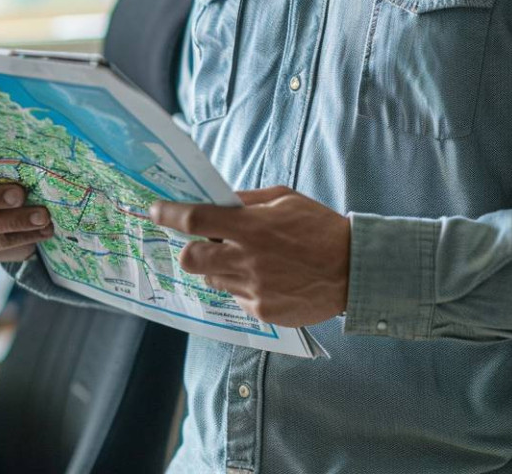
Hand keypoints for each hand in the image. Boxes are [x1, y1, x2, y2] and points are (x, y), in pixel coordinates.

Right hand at [0, 145, 54, 261]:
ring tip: (43, 216)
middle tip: (19, 194)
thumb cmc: (10, 171)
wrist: (17, 212)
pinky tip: (46, 229)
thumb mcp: (7, 156)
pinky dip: (27, 235)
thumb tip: (39, 135)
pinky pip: (1, 242)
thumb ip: (10, 148)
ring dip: (17, 220)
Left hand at [150, 186, 350, 326]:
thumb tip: (217, 200)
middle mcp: (248, 260)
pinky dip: (242, 286)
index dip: (169, 214)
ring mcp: (254, 289)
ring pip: (212, 280)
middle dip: (190, 250)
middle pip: (191, 259)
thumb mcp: (285, 199)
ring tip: (247, 261)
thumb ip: (248, 201)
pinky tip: (267, 278)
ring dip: (218, 269)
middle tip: (204, 244)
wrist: (356, 270)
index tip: (155, 210)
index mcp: (252, 227)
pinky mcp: (262, 311)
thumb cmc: (320, 228)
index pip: (196, 220)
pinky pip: (236, 297)